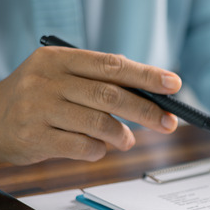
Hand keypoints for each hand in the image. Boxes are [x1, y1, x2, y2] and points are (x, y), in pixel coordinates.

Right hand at [0, 47, 181, 164]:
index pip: (112, 65)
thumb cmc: (38, 98)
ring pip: (99, 123)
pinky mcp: (34, 136)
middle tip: (169, 122)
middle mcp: (47, 79)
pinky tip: (98, 148)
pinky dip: (98, 150)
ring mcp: (39, 108)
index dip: (146, 75)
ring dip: (122, 135)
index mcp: (59, 58)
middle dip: (146, 110)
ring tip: (126, 140)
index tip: (174, 84)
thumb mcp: (62, 78)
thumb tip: (153, 97)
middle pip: (110, 95)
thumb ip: (99, 82)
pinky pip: (82, 147)